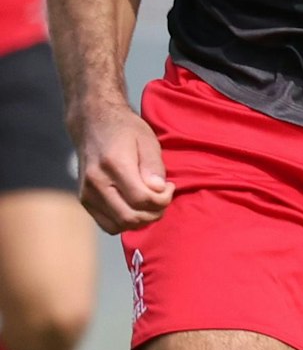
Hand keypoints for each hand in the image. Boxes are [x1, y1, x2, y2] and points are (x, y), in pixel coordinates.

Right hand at [74, 101, 173, 232]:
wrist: (92, 124)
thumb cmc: (124, 130)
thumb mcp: (147, 140)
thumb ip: (154, 166)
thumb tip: (158, 190)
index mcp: (113, 164)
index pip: (142, 199)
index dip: (163, 200)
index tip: (170, 187)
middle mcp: (96, 182)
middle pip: (131, 217)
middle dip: (155, 213)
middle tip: (163, 197)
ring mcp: (87, 193)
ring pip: (119, 225)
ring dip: (142, 220)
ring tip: (151, 202)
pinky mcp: (84, 200)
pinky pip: (108, 225)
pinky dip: (126, 222)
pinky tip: (136, 206)